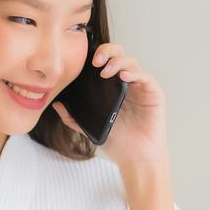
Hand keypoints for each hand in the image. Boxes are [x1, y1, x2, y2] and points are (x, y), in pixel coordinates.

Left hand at [51, 41, 169, 171]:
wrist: (135, 157)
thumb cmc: (116, 140)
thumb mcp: (88, 127)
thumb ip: (72, 116)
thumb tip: (55, 104)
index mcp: (111, 86)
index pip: (105, 60)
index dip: (97, 54)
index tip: (84, 61)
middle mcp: (127, 82)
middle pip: (119, 54)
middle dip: (107, 52)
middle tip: (95, 62)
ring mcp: (140, 86)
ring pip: (131, 62)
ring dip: (118, 62)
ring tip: (105, 72)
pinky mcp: (153, 93)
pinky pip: (145, 77)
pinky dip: (134, 73)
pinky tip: (123, 77)